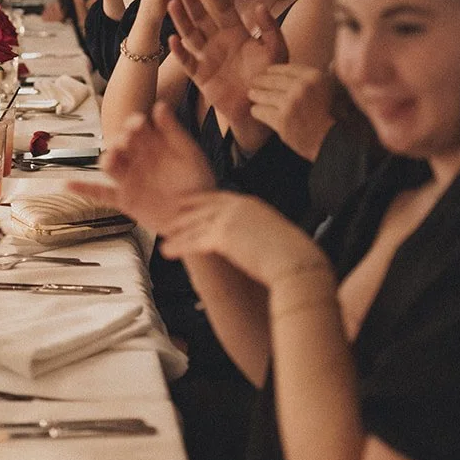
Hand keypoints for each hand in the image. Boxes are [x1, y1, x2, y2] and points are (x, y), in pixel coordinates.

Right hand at [80, 101, 214, 234]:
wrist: (199, 215)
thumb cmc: (198, 182)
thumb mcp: (188, 153)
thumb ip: (174, 131)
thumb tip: (160, 105)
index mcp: (152, 145)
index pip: (136, 128)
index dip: (134, 124)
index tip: (137, 124)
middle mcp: (137, 160)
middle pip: (120, 145)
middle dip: (120, 141)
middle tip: (126, 142)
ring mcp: (129, 179)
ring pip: (110, 165)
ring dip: (108, 159)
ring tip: (112, 158)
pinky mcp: (125, 199)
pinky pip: (100, 194)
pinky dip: (84, 189)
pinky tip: (67, 184)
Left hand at [159, 189, 325, 287]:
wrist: (296, 261)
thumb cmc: (292, 254)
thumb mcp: (274, 231)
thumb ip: (258, 229)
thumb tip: (253, 238)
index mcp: (250, 204)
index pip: (219, 198)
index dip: (202, 201)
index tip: (189, 202)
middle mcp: (238, 206)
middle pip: (203, 206)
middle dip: (184, 211)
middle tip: (168, 214)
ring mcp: (229, 220)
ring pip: (195, 223)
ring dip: (177, 229)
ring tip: (163, 234)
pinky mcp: (223, 237)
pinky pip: (194, 240)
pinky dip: (179, 245)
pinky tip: (167, 251)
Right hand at [169, 0, 285, 133]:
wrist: (259, 107)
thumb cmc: (269, 78)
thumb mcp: (276, 51)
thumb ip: (270, 29)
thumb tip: (260, 5)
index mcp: (237, 33)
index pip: (224, 10)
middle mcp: (219, 42)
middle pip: (202, 18)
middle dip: (193, 2)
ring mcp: (208, 58)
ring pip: (191, 35)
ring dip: (181, 20)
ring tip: (172, 4)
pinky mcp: (201, 76)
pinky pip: (187, 61)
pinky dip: (179, 51)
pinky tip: (172, 39)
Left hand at [248, 65, 335, 161]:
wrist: (330, 141)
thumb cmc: (334, 117)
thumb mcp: (335, 90)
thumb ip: (329, 76)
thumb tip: (331, 63)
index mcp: (313, 77)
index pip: (286, 69)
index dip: (274, 71)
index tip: (267, 72)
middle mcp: (301, 87)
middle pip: (271, 80)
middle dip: (261, 82)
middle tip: (254, 83)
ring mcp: (290, 103)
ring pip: (262, 95)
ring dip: (256, 95)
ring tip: (252, 95)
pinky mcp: (281, 119)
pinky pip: (260, 111)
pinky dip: (257, 111)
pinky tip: (256, 111)